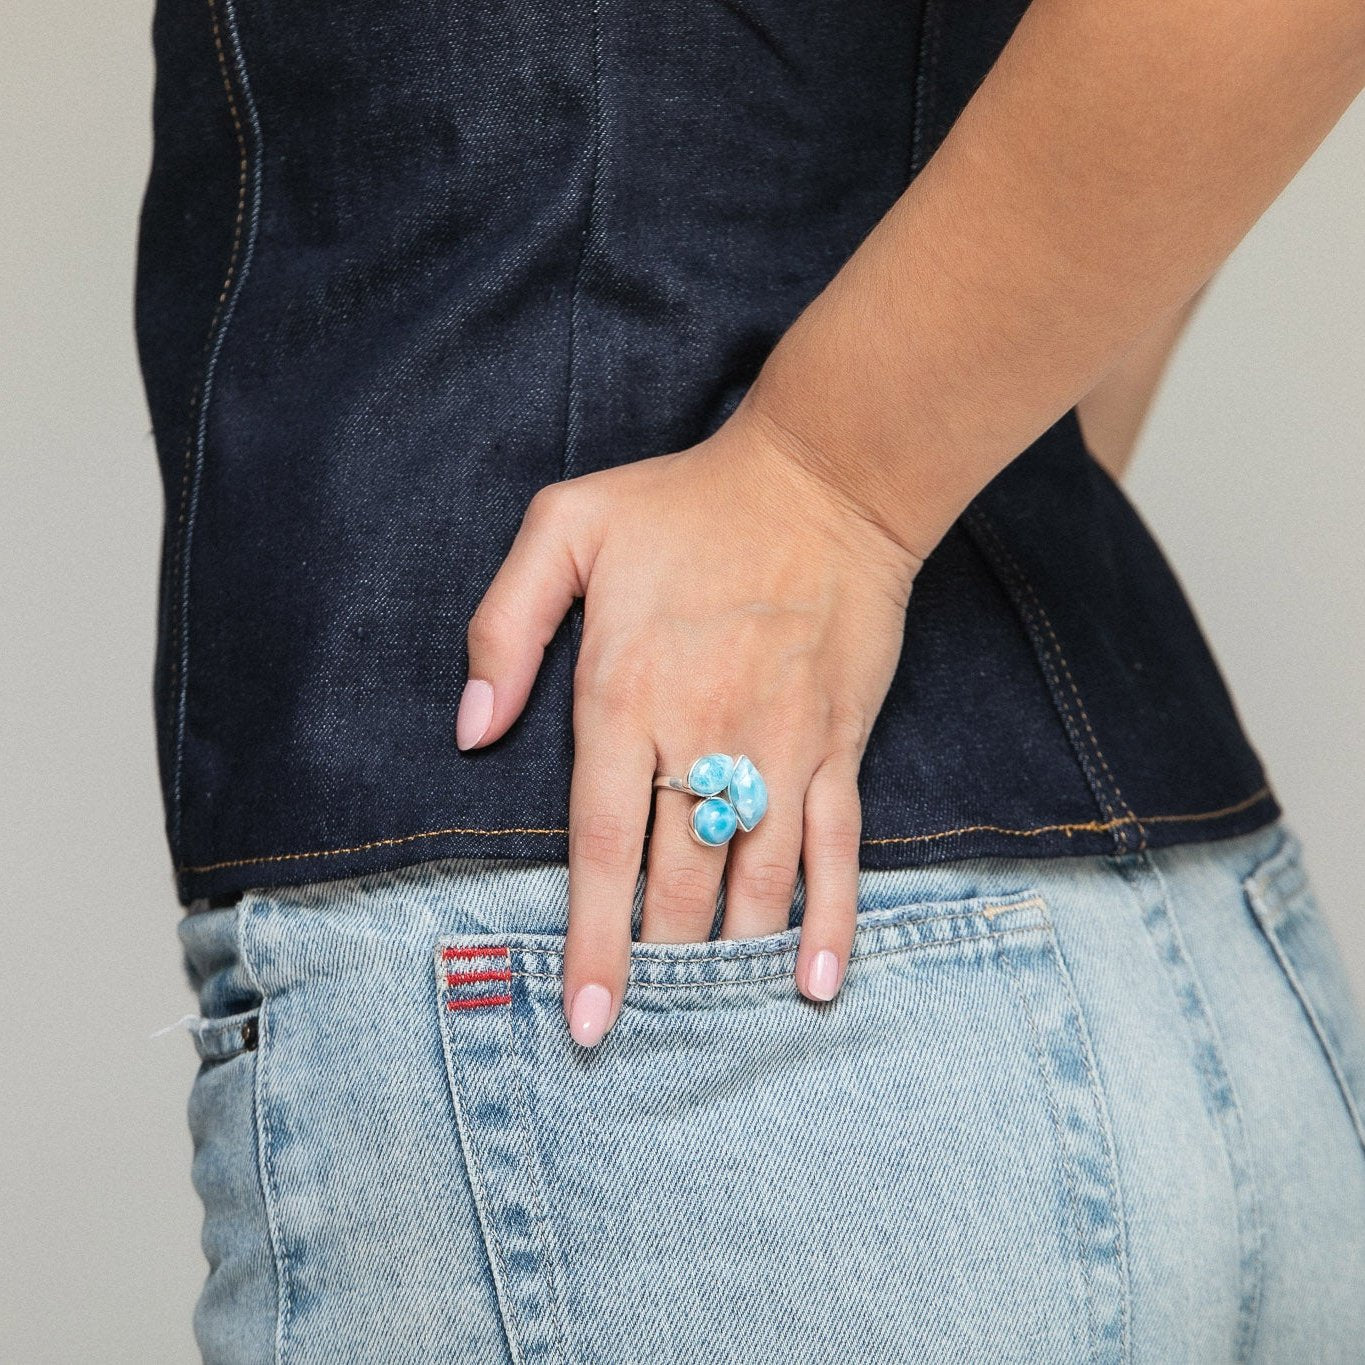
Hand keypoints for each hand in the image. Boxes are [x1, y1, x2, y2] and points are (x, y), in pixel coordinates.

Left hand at [456, 396, 922, 1046]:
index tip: (587, 1018)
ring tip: (710, 1025)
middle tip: (644, 1035)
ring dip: (731, 960)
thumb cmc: (685, 503)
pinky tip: (815, 982)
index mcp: (625, 694)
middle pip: (679, 883)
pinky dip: (829, 920)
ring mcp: (781, 748)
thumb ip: (503, 625)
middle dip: (661, 967)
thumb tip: (472, 731)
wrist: (823, 480)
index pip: (600, 845)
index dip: (593, 940)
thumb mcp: (565, 526)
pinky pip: (837, 849)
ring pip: (756, 883)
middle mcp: (704, 736)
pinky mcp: (838, 745)